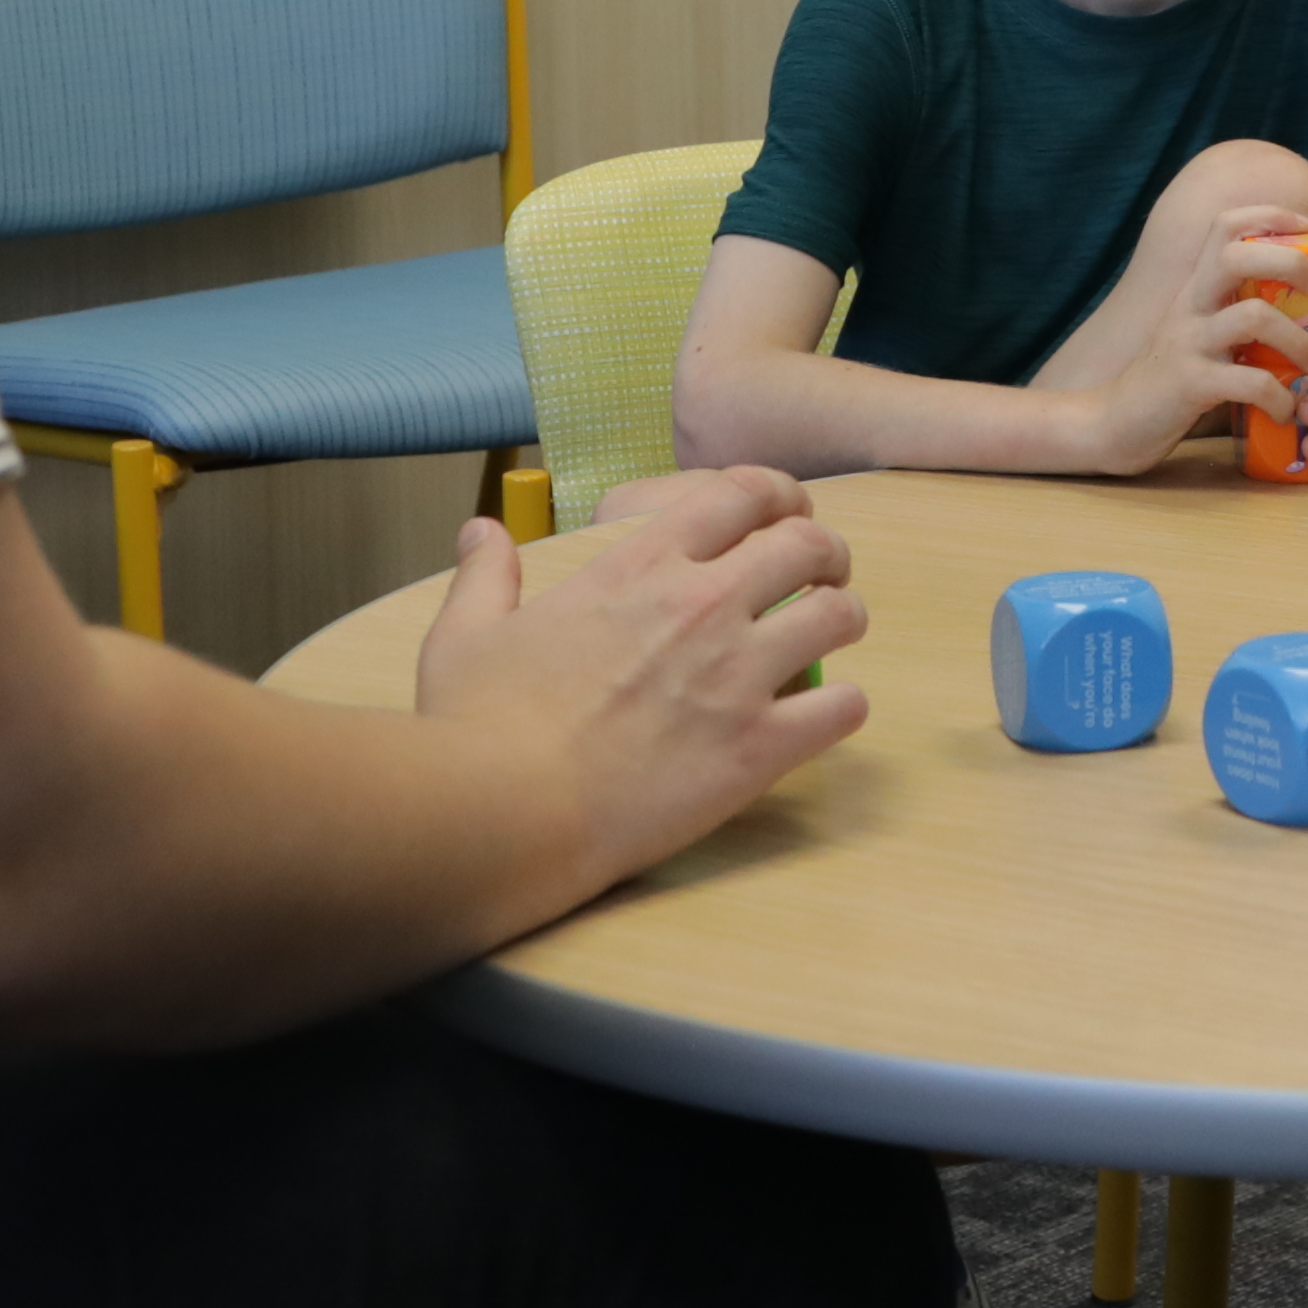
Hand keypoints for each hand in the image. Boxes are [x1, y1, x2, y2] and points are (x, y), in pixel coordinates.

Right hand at [409, 463, 870, 873]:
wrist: (502, 812)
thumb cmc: (476, 725)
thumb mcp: (464, 633)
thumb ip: (486, 576)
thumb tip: (481, 532)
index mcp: (638, 566)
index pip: (742, 495)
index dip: (777, 496)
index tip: (783, 515)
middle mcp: (701, 604)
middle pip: (808, 544)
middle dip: (825, 556)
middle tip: (821, 579)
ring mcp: (737, 674)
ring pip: (840, 615)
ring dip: (843, 619)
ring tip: (830, 638)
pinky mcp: (758, 746)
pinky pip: (843, 706)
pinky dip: (843, 706)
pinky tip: (822, 716)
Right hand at [1052, 212, 1307, 473]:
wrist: (1113, 425)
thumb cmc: (1169, 382)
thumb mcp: (1198, 335)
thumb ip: (1234, 317)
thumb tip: (1305, 315)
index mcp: (1196, 290)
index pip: (1224, 226)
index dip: (1268, 215)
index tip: (1306, 226)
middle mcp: (1190, 307)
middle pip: (1237, 255)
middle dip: (1290, 262)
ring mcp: (1188, 344)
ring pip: (1253, 317)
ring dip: (1298, 340)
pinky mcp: (1189, 385)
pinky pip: (1248, 381)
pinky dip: (1279, 397)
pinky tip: (1286, 410)